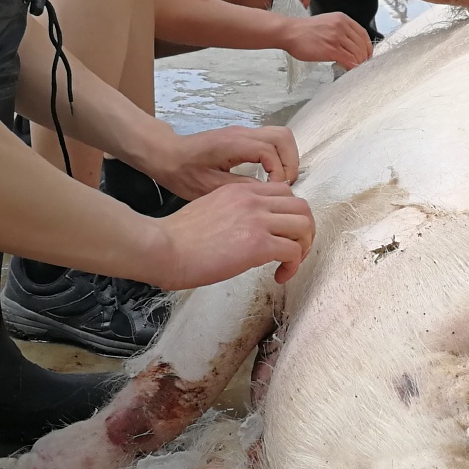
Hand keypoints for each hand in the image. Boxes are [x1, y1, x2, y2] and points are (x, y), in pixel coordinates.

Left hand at [143, 124, 301, 198]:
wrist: (166, 155)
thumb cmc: (183, 172)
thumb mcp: (210, 187)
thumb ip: (241, 188)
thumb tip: (268, 194)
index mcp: (233, 144)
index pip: (270, 151)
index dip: (279, 172)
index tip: (275, 191)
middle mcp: (242, 133)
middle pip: (283, 137)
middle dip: (291, 162)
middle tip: (284, 186)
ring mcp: (243, 133)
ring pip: (280, 136)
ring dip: (287, 158)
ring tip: (280, 182)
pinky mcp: (243, 137)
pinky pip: (271, 141)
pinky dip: (278, 156)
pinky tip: (270, 176)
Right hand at [153, 182, 315, 286]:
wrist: (163, 248)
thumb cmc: (177, 238)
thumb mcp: (210, 210)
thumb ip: (234, 214)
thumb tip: (247, 234)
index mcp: (240, 191)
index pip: (283, 193)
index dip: (289, 215)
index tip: (281, 235)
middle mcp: (253, 200)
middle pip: (301, 206)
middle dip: (304, 230)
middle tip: (294, 251)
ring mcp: (257, 220)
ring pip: (304, 225)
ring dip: (304, 247)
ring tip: (289, 264)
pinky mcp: (258, 244)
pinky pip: (294, 251)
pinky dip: (293, 266)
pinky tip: (279, 276)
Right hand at [280, 12, 372, 69]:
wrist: (289, 32)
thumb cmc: (304, 30)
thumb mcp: (327, 22)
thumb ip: (340, 30)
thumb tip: (350, 44)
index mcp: (342, 19)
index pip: (363, 33)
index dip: (367, 46)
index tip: (366, 54)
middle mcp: (341, 26)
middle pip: (362, 44)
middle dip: (364, 57)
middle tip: (362, 64)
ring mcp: (337, 37)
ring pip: (357, 53)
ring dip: (358, 63)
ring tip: (354, 68)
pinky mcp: (331, 49)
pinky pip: (349, 60)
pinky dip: (352, 66)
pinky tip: (349, 69)